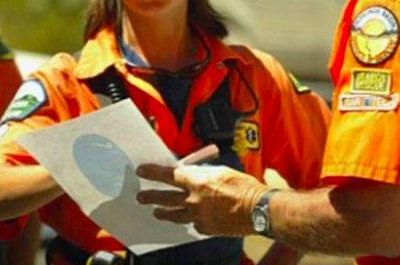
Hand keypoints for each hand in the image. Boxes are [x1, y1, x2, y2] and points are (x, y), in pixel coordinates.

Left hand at [136, 164, 270, 236]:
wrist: (258, 209)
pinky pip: (193, 224)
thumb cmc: (244, 187)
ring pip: (175, 215)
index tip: (142, 171)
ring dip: (164, 213)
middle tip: (140, 197)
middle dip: (150, 197)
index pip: (168, 175)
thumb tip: (192, 173)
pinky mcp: (206, 228)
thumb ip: (203, 173)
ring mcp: (198, 216)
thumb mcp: (222, 171)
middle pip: (165, 198)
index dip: (153, 173)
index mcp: (197, 181)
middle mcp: (194, 200)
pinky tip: (191, 219)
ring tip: (157, 212)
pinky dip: (192, 220)